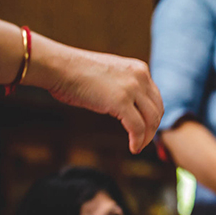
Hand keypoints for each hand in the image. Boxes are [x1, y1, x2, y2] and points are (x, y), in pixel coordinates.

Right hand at [43, 48, 163, 153]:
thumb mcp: (109, 74)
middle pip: (157, 109)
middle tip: (143, 141)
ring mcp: (132, 88)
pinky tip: (133, 148)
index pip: (155, 97)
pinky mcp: (121, 101)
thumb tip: (125, 105)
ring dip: (146, 137)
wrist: (59, 66)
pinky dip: (138, 140)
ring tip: (138, 146)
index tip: (146, 128)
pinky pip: (137, 127)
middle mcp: (140, 76)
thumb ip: (123, 86)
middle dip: (152, 128)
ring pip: (151, 120)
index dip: (152, 115)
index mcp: (139, 69)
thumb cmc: (75, 72)